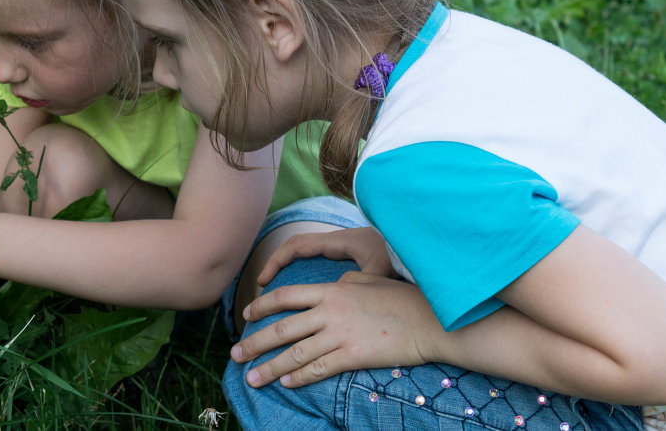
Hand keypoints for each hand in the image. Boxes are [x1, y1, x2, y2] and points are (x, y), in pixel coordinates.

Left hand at [230, 271, 444, 387]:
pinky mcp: (353, 356)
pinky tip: (284, 383)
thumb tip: (333, 284)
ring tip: (251, 378)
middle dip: (254, 343)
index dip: (262, 306)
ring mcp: (340, 335)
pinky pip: (318, 369)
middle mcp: (330, 311)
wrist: (430, 321)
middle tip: (235, 355)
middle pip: (282, 328)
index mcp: (332, 290)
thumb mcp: (369, 281)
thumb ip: (344, 283)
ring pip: (294, 353)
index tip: (247, 315)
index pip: (286, 296)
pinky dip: (298, 377)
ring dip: (268, 367)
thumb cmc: (402, 300)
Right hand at [256, 227, 395, 285]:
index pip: (297, 246)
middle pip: (296, 248)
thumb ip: (365, 282)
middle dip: (276, 265)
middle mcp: (336, 242)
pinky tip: (306, 293)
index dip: (276, 261)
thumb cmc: (400, 253)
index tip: (264, 280)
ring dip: (288, 267)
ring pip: (305, 253)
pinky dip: (304, 270)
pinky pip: (317, 258)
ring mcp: (342, 248)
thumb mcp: (381, 268)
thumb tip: (348, 296)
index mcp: (338, 242)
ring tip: (277, 294)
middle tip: (263, 289)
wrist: (416, 239)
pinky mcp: (349, 255)